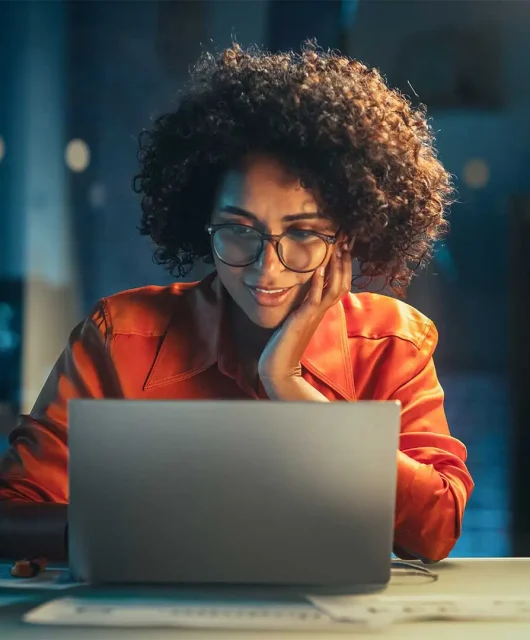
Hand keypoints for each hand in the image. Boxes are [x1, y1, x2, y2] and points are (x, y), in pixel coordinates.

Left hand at [258, 241, 352, 395]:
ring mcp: (314, 315)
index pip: (340, 284)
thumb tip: (304, 290)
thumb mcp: (297, 318)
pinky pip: (314, 299)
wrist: (279, 366)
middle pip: (343, 283)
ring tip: (338, 248)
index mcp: (321, 310)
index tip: (345, 245)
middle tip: (348, 240)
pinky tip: (319, 268)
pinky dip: (318, 282)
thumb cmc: (284, 343)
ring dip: (337, 267)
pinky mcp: (303, 319)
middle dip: (346, 261)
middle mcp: (322, 311)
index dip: (345, 265)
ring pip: (335, 288)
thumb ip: (303, 305)